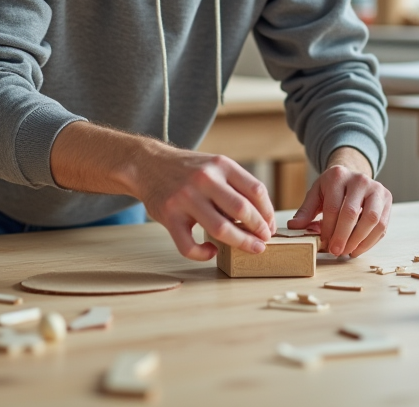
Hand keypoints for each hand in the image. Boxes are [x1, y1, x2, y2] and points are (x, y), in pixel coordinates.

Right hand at [135, 145, 275, 261]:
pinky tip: (212, 251)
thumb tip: (262, 217)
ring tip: (251, 249)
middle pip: (242, 210)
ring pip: (220, 228)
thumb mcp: (214, 165)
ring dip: (241, 243)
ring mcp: (185, 197)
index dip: (268, 212)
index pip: (256, 190)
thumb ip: (235, 185)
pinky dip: (203, 254)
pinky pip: (189, 245)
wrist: (148, 164)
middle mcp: (205, 179)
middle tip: (264, 241)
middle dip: (259, 230)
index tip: (270, 226)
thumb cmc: (188, 170)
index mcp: (221, 164)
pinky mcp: (169, 215)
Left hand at [286, 147, 390, 256]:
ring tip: (348, 252)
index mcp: (338, 176)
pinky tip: (358, 248)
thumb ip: (306, 211)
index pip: (333, 207)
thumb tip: (294, 227)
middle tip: (335, 251)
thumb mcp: (316, 194)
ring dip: (359, 241)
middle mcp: (360, 179)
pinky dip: (370, 241)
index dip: (328, 229)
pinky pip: (382, 225)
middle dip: (343, 236)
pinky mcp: (387, 199)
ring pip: (372, 220)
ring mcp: (377, 189)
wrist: (353, 176)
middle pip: (352, 213)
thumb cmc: (332, 188)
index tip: (324, 244)